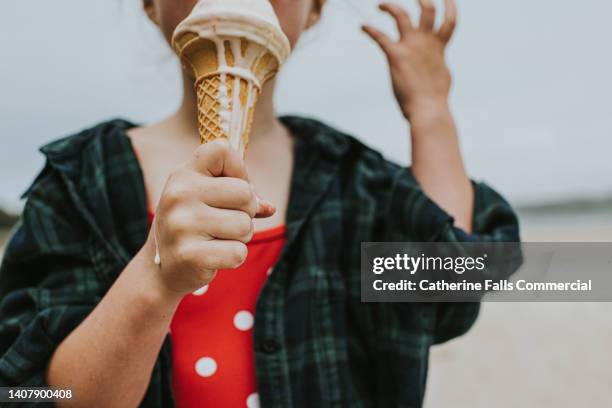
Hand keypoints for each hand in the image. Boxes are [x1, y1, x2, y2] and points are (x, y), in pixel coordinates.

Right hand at [140, 139, 274, 297]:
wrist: (162, 268)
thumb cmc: (193, 225)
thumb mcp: (209, 199)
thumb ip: (241, 194)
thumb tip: (269, 207)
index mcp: (183, 174)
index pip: (223, 150)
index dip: (239, 171)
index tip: (230, 190)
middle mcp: (178, 194)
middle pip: (245, 193)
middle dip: (246, 212)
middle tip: (226, 222)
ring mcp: (181, 224)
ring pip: (245, 225)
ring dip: (241, 237)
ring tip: (218, 239)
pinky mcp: (189, 254)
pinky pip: (238, 253)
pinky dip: (234, 258)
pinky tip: (214, 257)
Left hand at [362, 0, 456, 120]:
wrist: (428, 109)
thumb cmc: (435, 99)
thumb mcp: (442, 76)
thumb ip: (438, 65)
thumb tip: (437, 66)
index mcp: (439, 47)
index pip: (448, 21)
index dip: (450, 7)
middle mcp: (426, 42)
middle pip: (427, 10)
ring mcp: (411, 47)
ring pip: (402, 15)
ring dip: (390, 6)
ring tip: (380, 4)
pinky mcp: (396, 55)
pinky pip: (380, 37)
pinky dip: (370, 30)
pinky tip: (362, 26)